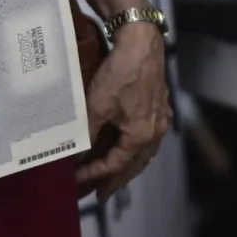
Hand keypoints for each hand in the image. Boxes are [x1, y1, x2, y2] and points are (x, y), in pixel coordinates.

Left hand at [76, 22, 171, 200]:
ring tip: (114, 176)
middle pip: (134, 165)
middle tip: (101, 194)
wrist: (140, 42)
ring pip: (144, 153)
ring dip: (127, 166)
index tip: (78, 181)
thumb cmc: (120, 74)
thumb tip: (76, 154)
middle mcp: (156, 132)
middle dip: (115, 180)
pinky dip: (136, 149)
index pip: (115, 165)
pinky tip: (130, 147)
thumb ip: (88, 133)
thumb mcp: (97, 106)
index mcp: (141, 135)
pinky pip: (148, 138)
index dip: (94, 175)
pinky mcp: (159, 106)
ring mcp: (161, 119)